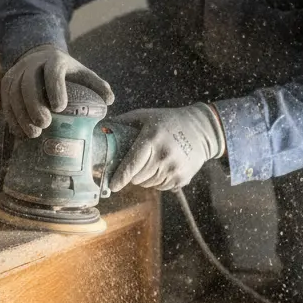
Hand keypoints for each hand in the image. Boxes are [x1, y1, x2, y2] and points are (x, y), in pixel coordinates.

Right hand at [1, 44, 113, 137]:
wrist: (39, 58)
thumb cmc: (66, 72)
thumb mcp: (82, 73)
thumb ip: (96, 85)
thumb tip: (109, 100)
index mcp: (55, 60)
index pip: (53, 71)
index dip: (55, 88)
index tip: (60, 108)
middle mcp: (33, 64)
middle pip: (28, 84)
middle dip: (34, 106)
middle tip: (44, 125)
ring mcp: (17, 72)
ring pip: (14, 93)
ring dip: (21, 115)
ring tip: (33, 134)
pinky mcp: (7, 82)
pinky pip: (6, 100)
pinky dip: (12, 118)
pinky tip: (20, 133)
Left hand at [109, 103, 225, 191]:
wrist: (201, 130)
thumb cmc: (168, 121)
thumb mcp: (145, 116)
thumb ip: (123, 122)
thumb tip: (100, 128)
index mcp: (152, 139)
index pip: (131, 165)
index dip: (120, 178)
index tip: (112, 185)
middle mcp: (163, 156)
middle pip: (137, 178)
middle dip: (132, 173)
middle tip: (136, 162)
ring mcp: (174, 169)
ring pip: (148, 184)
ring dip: (144, 178)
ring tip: (151, 162)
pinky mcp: (182, 178)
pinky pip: (161, 187)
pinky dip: (157, 180)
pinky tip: (163, 167)